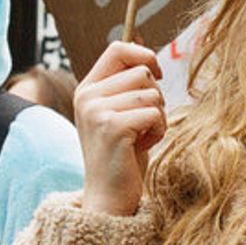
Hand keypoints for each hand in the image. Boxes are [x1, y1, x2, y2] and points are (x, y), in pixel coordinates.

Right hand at [74, 40, 165, 215]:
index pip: (117, 48)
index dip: (144, 54)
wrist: (109, 195)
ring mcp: (96, 111)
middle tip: (143, 123)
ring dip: (158, 116)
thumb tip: (148, 56)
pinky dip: (158, 131)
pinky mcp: (112, 127)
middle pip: (141, 72)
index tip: (157, 74)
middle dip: (155, 96)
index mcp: (87, 88)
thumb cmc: (122, 153)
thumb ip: (126, 85)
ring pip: (151, 93)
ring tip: (141, 136)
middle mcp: (87, 96)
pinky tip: (143, 146)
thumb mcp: (120, 112)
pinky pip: (154, 114)